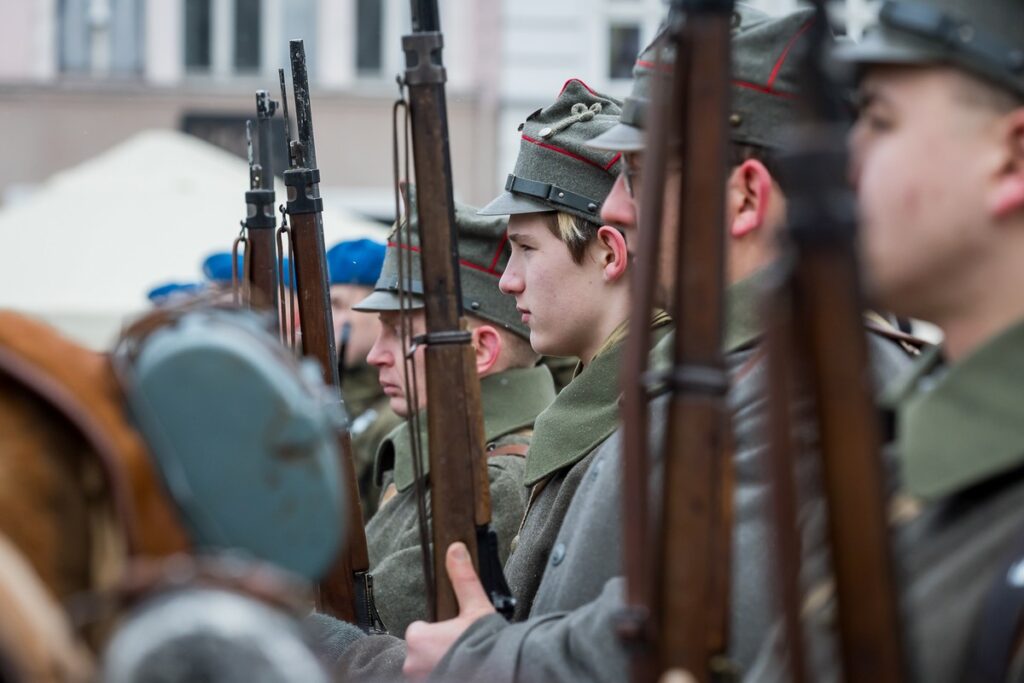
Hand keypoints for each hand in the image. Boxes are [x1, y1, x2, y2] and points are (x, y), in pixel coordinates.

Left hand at [402, 542, 496, 678]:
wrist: (502, 669)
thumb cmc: (484, 643)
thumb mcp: (475, 606)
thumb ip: (462, 578)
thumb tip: (455, 550)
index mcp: (418, 638)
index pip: (419, 631)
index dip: (437, 631)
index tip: (453, 634)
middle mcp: (412, 663)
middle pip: (422, 651)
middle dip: (438, 650)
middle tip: (461, 648)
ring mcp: (421, 680)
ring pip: (427, 667)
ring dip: (441, 664)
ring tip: (464, 660)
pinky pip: (434, 677)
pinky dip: (446, 674)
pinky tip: (464, 670)